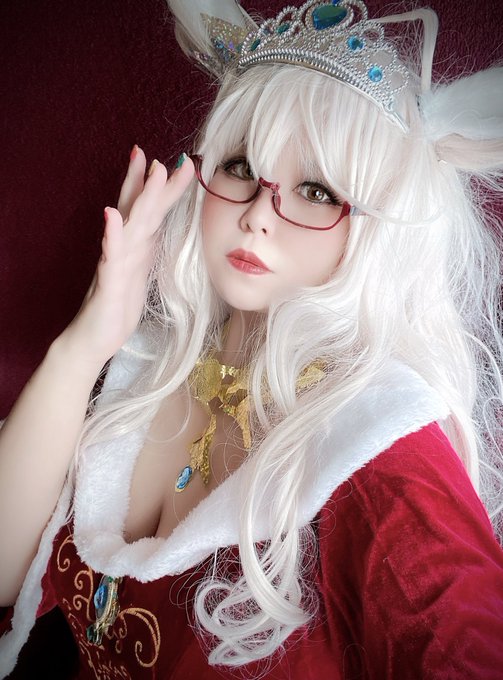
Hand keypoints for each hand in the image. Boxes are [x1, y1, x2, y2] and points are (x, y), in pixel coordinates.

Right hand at [63, 146, 193, 365]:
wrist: (93, 339)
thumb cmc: (117, 307)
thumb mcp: (138, 273)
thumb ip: (142, 247)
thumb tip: (154, 224)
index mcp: (134, 248)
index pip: (146, 210)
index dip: (159, 186)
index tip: (176, 161)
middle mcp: (124, 250)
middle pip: (141, 209)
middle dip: (157, 181)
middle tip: (172, 156)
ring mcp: (115, 264)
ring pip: (130, 224)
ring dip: (140, 196)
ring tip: (150, 169)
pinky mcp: (108, 284)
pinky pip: (111, 257)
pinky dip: (112, 235)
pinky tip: (111, 215)